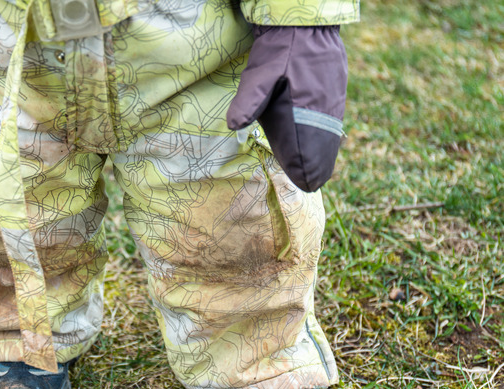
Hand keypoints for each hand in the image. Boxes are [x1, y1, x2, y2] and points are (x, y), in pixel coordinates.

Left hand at [227, 25, 347, 191]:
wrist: (305, 24)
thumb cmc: (279, 50)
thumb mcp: (260, 73)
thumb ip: (249, 100)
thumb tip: (233, 125)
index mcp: (307, 107)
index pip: (307, 146)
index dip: (304, 166)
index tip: (303, 183)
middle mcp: (325, 108)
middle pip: (322, 145)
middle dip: (316, 166)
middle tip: (310, 185)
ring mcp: (333, 101)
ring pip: (330, 135)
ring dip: (323, 154)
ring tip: (318, 175)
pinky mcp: (335, 94)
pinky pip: (332, 123)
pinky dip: (327, 138)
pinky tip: (323, 147)